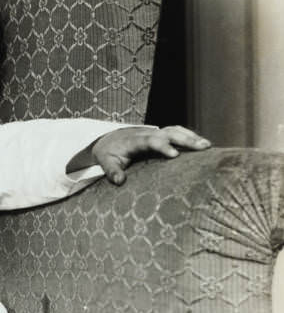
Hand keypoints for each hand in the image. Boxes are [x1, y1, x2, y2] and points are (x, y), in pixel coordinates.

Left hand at [91, 125, 210, 184]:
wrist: (108, 139)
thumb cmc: (109, 153)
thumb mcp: (105, 162)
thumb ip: (111, 171)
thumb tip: (119, 181)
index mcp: (134, 140)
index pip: (150, 141)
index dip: (162, 146)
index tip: (174, 155)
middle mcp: (147, 133)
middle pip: (168, 133)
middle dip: (185, 139)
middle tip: (202, 147)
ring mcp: (155, 132)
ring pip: (175, 130)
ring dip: (191, 136)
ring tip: (207, 146)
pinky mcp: (160, 134)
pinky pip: (177, 131)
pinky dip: (189, 136)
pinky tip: (202, 144)